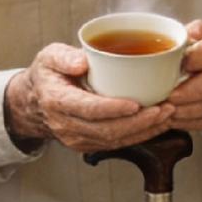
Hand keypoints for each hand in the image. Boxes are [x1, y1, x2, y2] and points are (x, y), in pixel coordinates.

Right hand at [5, 43, 174, 152]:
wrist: (34, 103)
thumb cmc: (47, 76)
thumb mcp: (49, 57)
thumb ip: (64, 57)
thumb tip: (82, 62)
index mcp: (57, 101)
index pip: (88, 109)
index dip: (114, 108)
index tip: (136, 103)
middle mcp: (66, 125)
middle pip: (107, 129)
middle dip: (139, 122)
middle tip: (164, 108)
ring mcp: (77, 139)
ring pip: (114, 140)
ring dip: (144, 130)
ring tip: (167, 115)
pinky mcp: (87, 145)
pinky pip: (115, 144)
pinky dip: (138, 136)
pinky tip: (156, 125)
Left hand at [167, 20, 201, 132]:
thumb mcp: (198, 32)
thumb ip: (184, 34)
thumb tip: (172, 44)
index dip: (191, 60)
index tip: (171, 67)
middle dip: (184, 94)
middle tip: (164, 98)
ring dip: (184, 112)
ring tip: (165, 110)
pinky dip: (190, 122)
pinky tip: (175, 118)